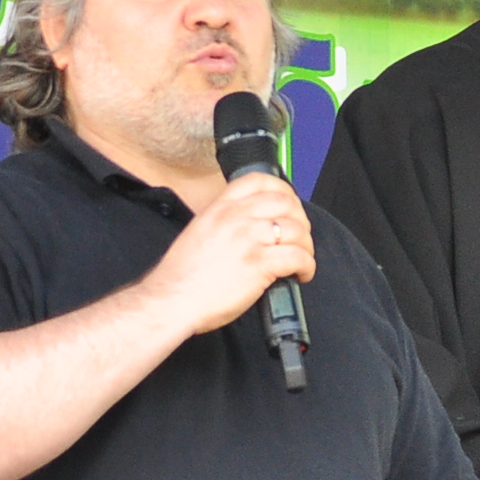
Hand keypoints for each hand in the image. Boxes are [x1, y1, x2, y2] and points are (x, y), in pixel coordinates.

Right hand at [144, 171, 311, 336]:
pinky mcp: (259, 264)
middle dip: (300, 219)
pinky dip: (307, 265)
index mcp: (220, 208)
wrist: (172, 299)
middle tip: (300, 235)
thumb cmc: (181, 276)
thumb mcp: (199, 232)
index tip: (289, 204)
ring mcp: (248, 239)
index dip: (282, 189)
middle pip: (285, 202)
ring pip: (296, 229)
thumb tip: (248, 227)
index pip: (259, 181)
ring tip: (302, 258)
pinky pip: (297, 256)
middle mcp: (236, 218)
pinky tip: (302, 273)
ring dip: (306, 245)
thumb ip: (223, 223)